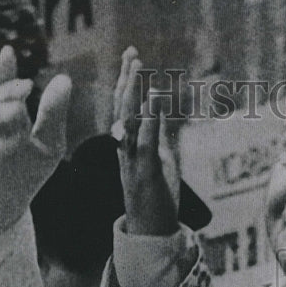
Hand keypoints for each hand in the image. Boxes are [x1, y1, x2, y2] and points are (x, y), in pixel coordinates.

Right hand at [0, 46, 71, 268]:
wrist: (2, 209)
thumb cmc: (24, 172)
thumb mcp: (48, 143)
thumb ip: (53, 114)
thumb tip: (64, 79)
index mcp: (3, 119)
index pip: (0, 90)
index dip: (3, 71)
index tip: (9, 51)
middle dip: (6, 92)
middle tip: (27, 87)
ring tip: (20, 111)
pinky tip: (11, 142)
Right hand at [113, 46, 179, 236]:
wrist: (150, 233)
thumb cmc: (155, 199)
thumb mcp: (159, 161)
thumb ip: (159, 136)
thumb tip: (162, 111)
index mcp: (127, 147)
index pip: (124, 108)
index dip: (127, 82)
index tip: (132, 57)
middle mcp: (125, 151)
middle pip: (122, 108)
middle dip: (127, 79)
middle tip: (132, 53)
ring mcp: (132, 161)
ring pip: (128, 121)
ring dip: (134, 92)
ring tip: (139, 67)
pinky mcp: (145, 172)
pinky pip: (145, 141)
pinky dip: (149, 118)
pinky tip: (154, 98)